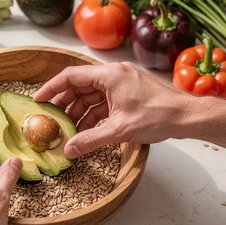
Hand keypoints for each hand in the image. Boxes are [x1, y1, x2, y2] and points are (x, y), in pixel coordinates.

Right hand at [34, 62, 200, 157]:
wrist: (188, 116)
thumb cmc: (160, 115)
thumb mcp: (120, 130)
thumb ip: (90, 140)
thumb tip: (69, 149)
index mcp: (109, 75)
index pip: (71, 76)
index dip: (51, 88)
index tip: (38, 100)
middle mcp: (114, 75)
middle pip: (79, 86)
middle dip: (64, 104)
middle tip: (50, 119)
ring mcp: (122, 84)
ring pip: (91, 95)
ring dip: (79, 112)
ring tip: (67, 129)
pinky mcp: (129, 94)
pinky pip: (104, 102)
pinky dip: (93, 115)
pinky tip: (86, 130)